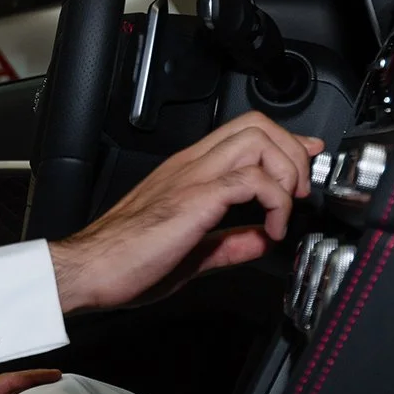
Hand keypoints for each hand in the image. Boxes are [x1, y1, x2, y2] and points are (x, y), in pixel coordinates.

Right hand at [48, 111, 324, 312]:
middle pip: (256, 124)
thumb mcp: (190, 253)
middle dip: (292, 153)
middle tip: (297, 191)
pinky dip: (275, 202)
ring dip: (287, 171)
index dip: (284, 144)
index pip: (243, 134)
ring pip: (257, 139)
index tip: (304, 164)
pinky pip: (252, 179)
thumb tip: (258, 241)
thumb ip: (228, 243)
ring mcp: (191, 177)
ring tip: (286, 207)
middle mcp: (189, 166)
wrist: (89, 269)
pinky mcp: (194, 199)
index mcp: (186, 173)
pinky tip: (271, 230)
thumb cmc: (122, 260)